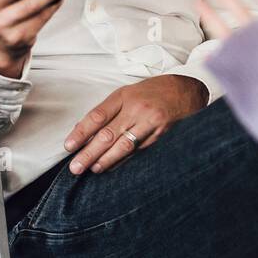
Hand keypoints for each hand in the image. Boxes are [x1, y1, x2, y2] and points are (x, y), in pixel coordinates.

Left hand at [63, 74, 207, 174]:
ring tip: (93, 169)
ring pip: (123, 146)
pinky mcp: (160, 135)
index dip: (81, 133)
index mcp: (124, 96)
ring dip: (105, 160)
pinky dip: (124, 161)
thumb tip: (84, 130)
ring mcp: (149, 123)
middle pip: (107, 134)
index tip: (69, 146)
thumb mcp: (129, 92)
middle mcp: (136, 109)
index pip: (97, 116)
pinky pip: (138, 151)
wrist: (188, 89)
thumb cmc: (155, 91)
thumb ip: (109, 110)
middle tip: (75, 167)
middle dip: (89, 153)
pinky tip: (113, 167)